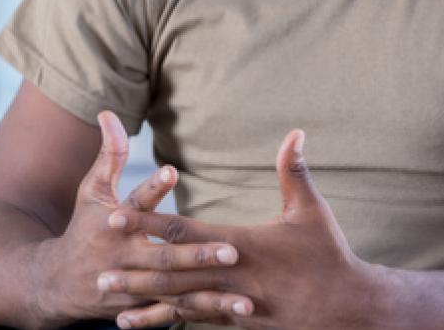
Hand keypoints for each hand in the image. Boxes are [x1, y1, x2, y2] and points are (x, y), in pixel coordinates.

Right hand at [29, 111, 251, 328]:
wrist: (55, 284)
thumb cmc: (83, 228)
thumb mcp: (91, 191)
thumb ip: (109, 155)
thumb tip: (109, 113)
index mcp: (114, 224)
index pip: (134, 204)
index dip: (152, 188)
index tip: (172, 172)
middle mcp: (125, 257)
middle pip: (163, 257)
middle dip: (197, 256)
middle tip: (232, 251)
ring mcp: (134, 287)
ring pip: (176, 293)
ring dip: (210, 297)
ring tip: (246, 299)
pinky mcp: (142, 308)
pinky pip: (176, 314)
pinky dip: (203, 314)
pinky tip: (235, 315)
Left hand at [101, 130, 376, 328]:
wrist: (347, 309)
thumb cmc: (330, 256)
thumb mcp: (312, 211)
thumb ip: (295, 172)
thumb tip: (296, 132)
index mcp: (240, 246)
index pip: (184, 232)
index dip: (148, 222)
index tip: (116, 215)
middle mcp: (229, 278)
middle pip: (170, 273)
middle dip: (132, 270)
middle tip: (96, 271)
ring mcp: (231, 304)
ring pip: (177, 303)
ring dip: (141, 300)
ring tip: (108, 299)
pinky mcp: (237, 322)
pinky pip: (192, 322)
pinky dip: (164, 321)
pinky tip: (140, 323)